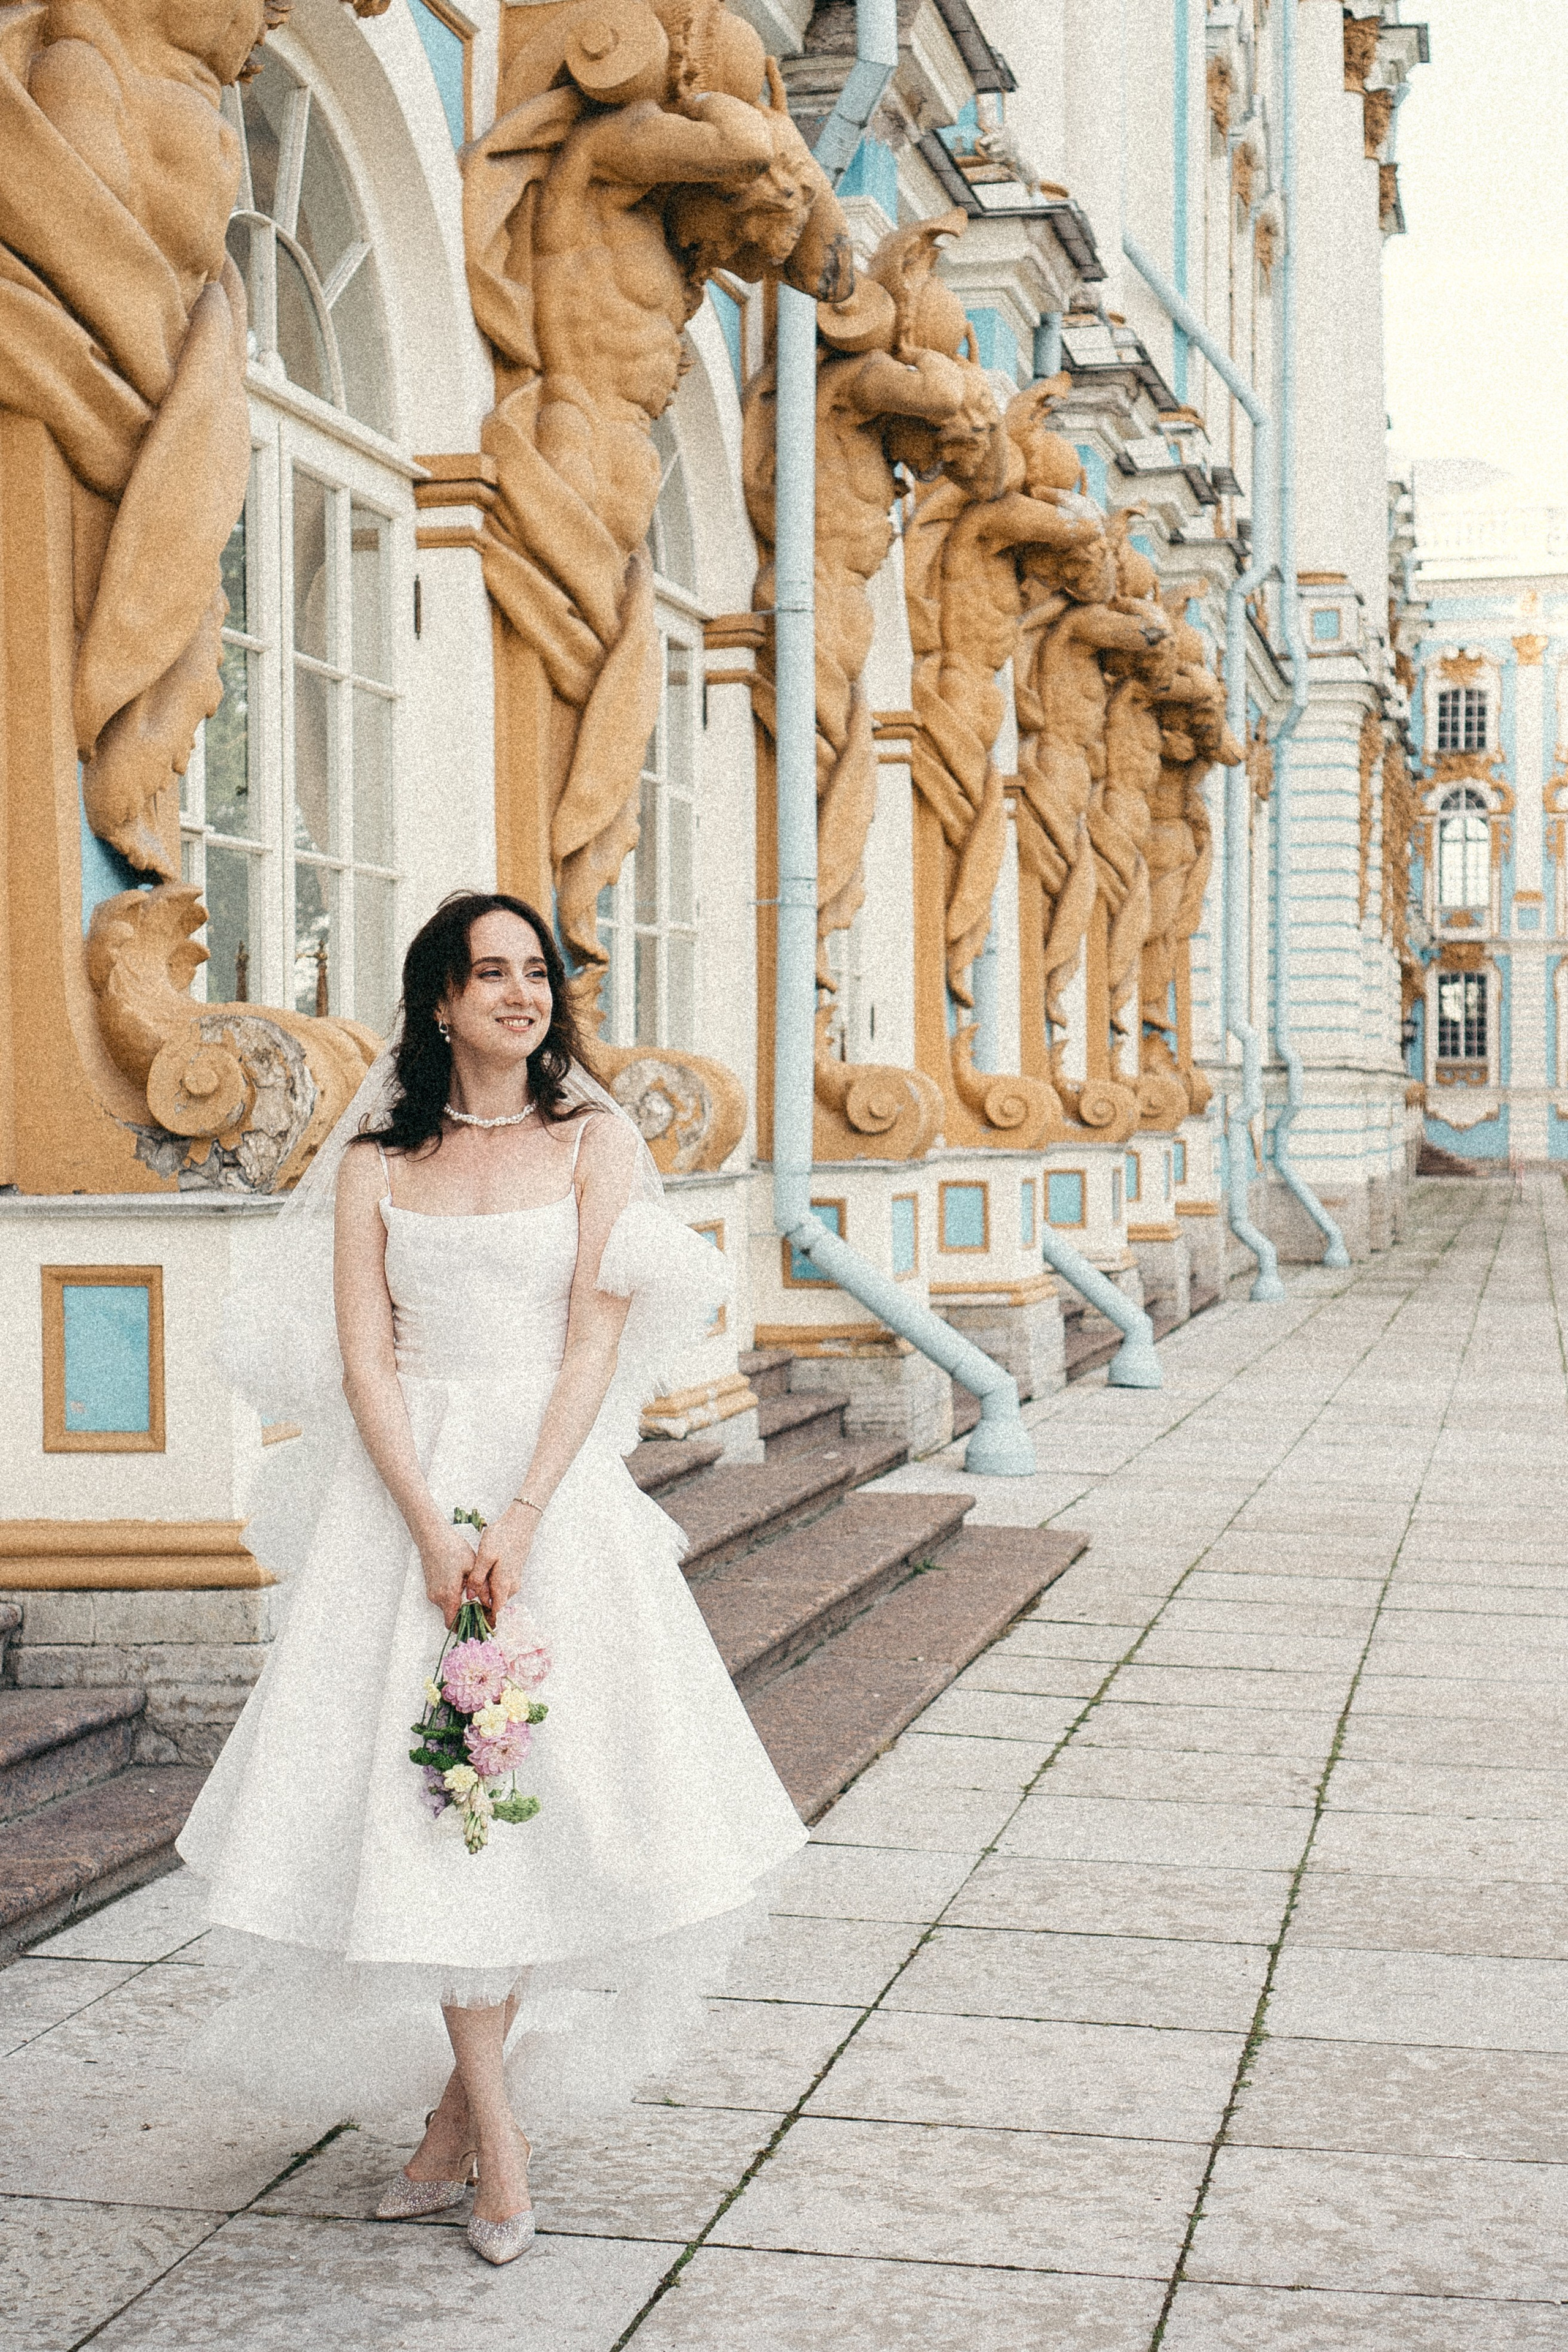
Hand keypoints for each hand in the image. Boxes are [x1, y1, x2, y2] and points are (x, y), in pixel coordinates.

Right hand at [419, 1526, 477, 1628]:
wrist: (433, 1537)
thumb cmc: (452, 1548)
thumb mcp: (472, 1567)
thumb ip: (481, 1588)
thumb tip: (491, 1603)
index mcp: (448, 1595)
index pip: (453, 1623)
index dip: (466, 1627)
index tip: (478, 1626)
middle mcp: (437, 1597)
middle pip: (451, 1617)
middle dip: (466, 1616)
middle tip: (481, 1612)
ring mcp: (432, 1593)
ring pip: (448, 1608)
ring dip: (460, 1606)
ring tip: (474, 1596)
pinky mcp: (431, 1587)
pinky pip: (444, 1599)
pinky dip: (453, 1598)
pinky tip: (463, 1587)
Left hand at [468, 1505, 538, 1621]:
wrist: (520, 1524)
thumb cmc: (502, 1537)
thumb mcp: (485, 1556)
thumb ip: (477, 1577)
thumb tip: (470, 1596)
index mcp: (504, 1585)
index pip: (496, 1613)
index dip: (485, 1621)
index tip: (471, 1625)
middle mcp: (511, 1587)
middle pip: (495, 1606)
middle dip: (481, 1610)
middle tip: (462, 1610)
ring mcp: (513, 1581)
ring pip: (497, 1596)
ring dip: (484, 1598)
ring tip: (467, 1595)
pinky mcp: (512, 1574)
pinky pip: (499, 1588)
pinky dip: (489, 1589)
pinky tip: (478, 1581)